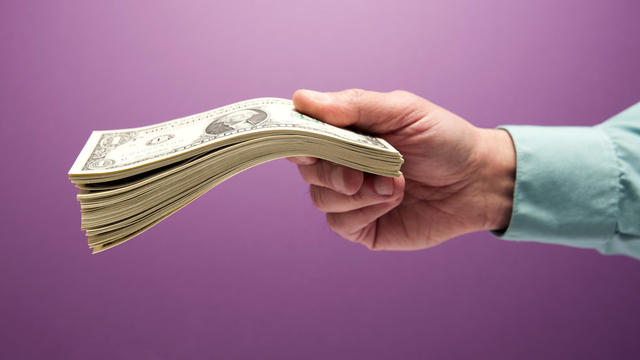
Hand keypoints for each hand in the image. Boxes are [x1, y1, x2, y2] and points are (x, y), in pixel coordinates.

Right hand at [288, 89, 515, 250]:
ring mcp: (351, 198)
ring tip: (394, 184)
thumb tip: (302, 99)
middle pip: (307, 170)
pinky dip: (364, 211)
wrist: (478, 180)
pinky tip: (392, 199)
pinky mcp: (363, 227)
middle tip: (357, 174)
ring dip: (356, 193)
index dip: (296, 138)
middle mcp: (342, 164)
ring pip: (321, 198)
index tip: (305, 143)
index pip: (302, 134)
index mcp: (346, 132)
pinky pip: (340, 223)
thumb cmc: (443, 139)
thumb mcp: (402, 110)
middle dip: (330, 171)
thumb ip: (354, 105)